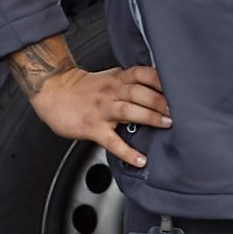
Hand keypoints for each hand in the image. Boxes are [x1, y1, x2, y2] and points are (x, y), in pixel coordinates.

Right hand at [22, 61, 168, 171]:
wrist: (52, 92)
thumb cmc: (83, 88)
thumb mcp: (108, 78)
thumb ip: (129, 82)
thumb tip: (157, 90)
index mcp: (117, 78)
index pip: (143, 74)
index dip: (161, 80)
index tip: (179, 87)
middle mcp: (111, 92)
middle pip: (140, 92)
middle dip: (161, 101)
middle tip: (180, 110)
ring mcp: (101, 109)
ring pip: (129, 110)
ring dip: (150, 117)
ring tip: (167, 125)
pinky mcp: (92, 127)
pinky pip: (112, 140)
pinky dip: (127, 151)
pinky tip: (139, 159)